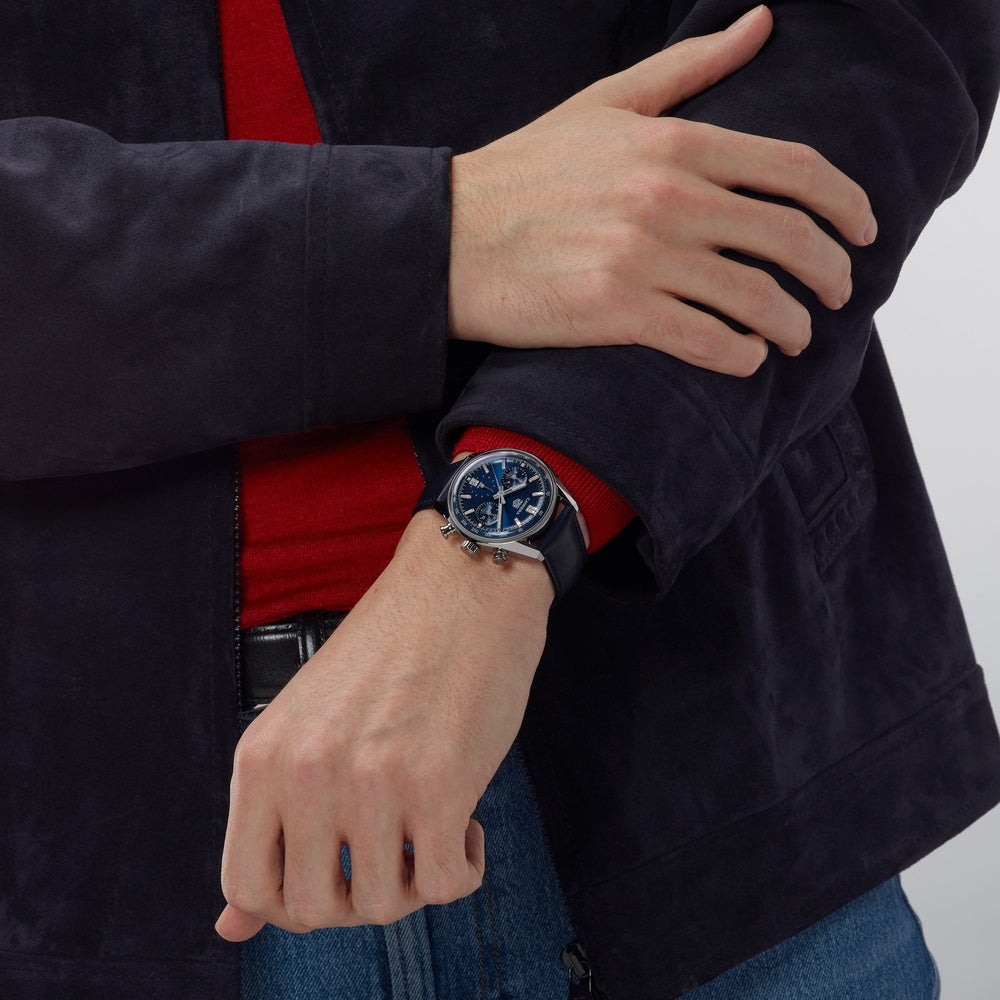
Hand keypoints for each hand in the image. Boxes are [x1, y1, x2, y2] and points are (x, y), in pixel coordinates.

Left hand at [215, 510, 553, 939]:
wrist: (463, 582)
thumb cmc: (394, 646)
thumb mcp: (309, 723)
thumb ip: (270, 819)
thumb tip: (230, 926)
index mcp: (264, 754)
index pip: (247, 887)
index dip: (291, 904)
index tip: (333, 877)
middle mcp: (307, 771)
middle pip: (313, 909)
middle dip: (357, 896)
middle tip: (390, 851)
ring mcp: (371, 780)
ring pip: (382, 904)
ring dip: (413, 880)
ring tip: (430, 828)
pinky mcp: (439, 782)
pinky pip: (444, 884)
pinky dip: (460, 868)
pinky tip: (466, 825)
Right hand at [448, 5, 876, 376]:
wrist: (448, 237)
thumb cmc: (523, 173)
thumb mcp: (604, 104)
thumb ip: (688, 68)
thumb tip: (760, 22)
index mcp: (672, 141)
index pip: (793, 169)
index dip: (845, 203)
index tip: (863, 231)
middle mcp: (666, 196)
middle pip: (788, 237)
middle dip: (829, 272)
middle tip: (835, 294)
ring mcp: (642, 256)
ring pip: (755, 297)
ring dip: (791, 323)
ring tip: (795, 335)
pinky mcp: (615, 312)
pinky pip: (707, 340)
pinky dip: (741, 355)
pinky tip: (746, 358)